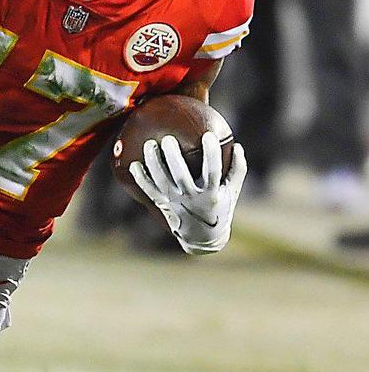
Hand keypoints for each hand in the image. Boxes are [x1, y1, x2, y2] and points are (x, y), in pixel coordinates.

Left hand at [129, 132, 246, 254]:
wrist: (202, 236)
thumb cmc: (220, 206)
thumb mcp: (233, 190)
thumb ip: (237, 168)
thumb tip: (238, 144)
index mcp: (211, 194)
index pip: (212, 171)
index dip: (211, 154)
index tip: (208, 135)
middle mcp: (191, 199)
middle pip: (180, 176)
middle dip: (173, 157)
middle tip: (168, 139)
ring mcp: (175, 202)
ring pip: (161, 181)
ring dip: (153, 163)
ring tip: (149, 144)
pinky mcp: (163, 204)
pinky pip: (149, 190)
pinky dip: (141, 178)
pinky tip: (133, 164)